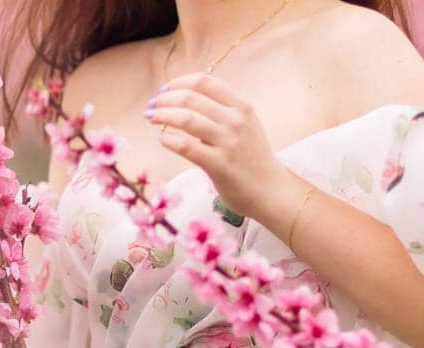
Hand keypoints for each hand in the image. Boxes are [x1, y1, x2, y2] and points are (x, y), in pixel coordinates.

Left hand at [145, 72, 301, 221]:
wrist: (272, 190)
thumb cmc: (252, 158)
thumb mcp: (245, 125)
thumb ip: (222, 111)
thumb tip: (185, 99)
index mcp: (241, 106)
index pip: (204, 82)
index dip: (178, 83)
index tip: (164, 90)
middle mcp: (235, 120)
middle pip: (190, 98)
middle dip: (164, 99)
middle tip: (152, 106)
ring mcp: (228, 142)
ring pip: (186, 119)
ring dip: (163, 115)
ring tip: (152, 118)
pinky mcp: (219, 164)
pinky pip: (186, 146)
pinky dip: (169, 140)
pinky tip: (163, 140)